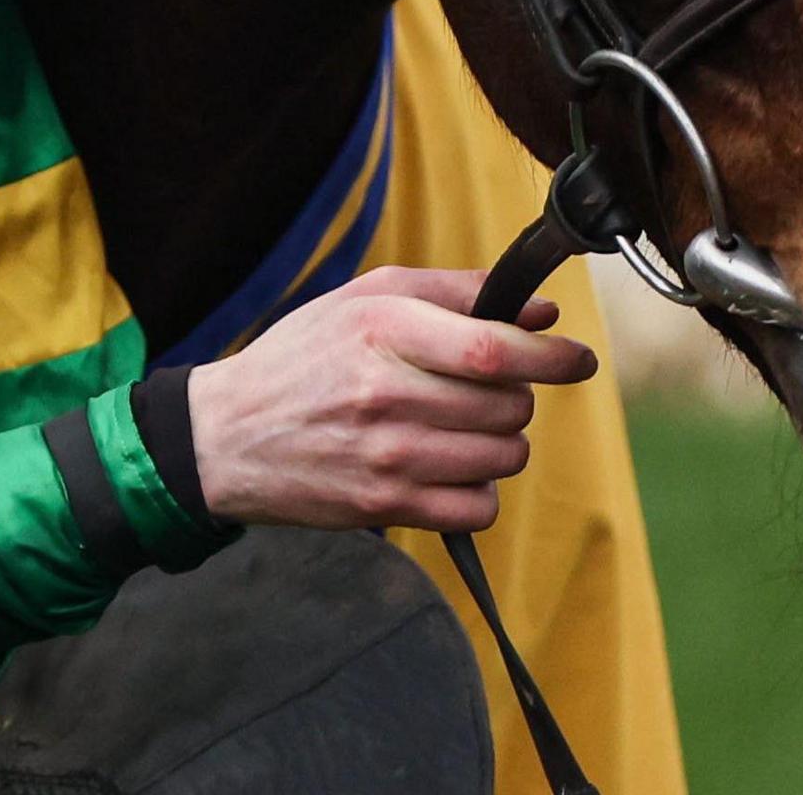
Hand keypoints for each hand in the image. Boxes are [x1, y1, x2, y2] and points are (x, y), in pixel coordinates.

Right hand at [186, 266, 597, 532]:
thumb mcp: (365, 301)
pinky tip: (446, 469)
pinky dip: (476, 491)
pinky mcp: (383, 505)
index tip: (577, 360)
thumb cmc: (302, 357)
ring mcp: (386, 455)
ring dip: (498, 444)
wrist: (225, 435)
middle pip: (507, 406)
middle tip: (477, 392)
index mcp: (381, 330)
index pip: (493, 349)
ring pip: (502, 457)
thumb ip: (456, 294)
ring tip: (457, 429)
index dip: (550, 358)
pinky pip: (477, 507)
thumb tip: (542, 314)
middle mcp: (385, 393)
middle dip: (512, 398)